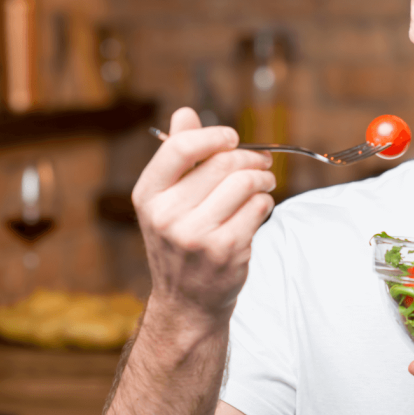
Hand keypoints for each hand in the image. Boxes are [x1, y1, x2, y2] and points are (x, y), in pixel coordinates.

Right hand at [132, 108, 275, 329]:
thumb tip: (185, 113)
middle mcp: (166, 215)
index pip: (180, 148)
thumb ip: (177, 155)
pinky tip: (258, 209)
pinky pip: (258, 206)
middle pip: (222, 163)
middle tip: (262, 163)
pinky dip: (265, 202)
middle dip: (250, 157)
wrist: (187, 302)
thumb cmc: (181, 242)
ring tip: (264, 182)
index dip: (213, 136)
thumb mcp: (166, 200)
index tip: (232, 137)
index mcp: (148, 195)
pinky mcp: (226, 250)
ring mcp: (196, 235)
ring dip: (263, 178)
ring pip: (245, 182)